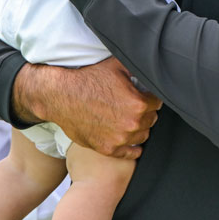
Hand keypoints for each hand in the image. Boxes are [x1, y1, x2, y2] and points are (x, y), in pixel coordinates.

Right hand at [14, 57, 161, 159]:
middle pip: (152, 119)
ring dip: (139, 128)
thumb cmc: (87, 80)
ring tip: (128, 119)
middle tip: (132, 105)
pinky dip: (132, 147)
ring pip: (143, 135)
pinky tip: (128, 139)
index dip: (150, 96)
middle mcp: (132, 124)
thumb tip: (151, 66)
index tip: (143, 95)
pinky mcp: (108, 149)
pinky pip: (131, 153)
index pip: (158, 102)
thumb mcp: (115, 66)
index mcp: (138, 103)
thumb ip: (137, 67)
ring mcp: (120, 139)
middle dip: (145, 112)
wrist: (61, 96)